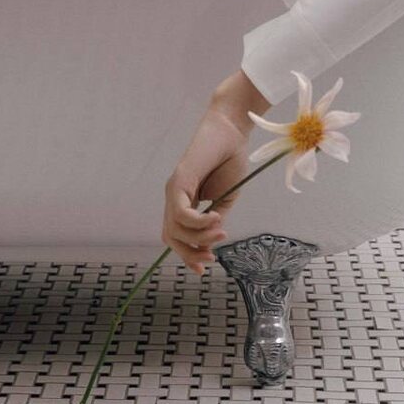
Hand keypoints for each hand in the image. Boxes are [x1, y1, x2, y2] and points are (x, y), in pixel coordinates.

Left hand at [162, 107, 251, 275]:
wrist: (232, 134)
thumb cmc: (230, 162)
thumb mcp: (225, 200)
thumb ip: (213, 222)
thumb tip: (208, 245)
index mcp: (185, 203)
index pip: (177, 236)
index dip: (188, 255)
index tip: (204, 269)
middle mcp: (174, 198)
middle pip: (171, 238)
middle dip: (190, 254)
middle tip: (212, 257)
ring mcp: (173, 190)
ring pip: (175, 229)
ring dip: (200, 237)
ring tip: (221, 230)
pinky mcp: (178, 182)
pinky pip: (182, 214)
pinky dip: (199, 222)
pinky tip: (217, 216)